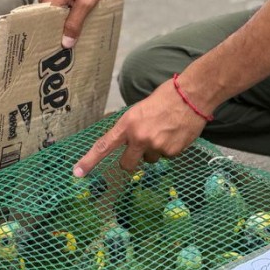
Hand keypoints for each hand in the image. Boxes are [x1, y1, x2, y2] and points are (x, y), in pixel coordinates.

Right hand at [38, 0, 110, 47]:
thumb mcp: (86, 3)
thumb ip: (75, 23)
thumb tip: (65, 44)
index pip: (41, 24)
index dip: (47, 38)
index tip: (53, 53)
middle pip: (46, 21)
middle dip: (55, 34)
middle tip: (64, 52)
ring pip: (54, 16)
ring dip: (62, 27)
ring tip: (70, 43)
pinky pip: (58, 11)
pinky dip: (65, 18)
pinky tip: (74, 27)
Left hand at [73, 76, 208, 175]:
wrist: (192, 96)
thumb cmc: (165, 98)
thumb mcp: (139, 110)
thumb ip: (130, 128)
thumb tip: (127, 142)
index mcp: (127, 124)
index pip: (103, 146)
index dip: (89, 161)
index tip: (77, 173)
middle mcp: (139, 137)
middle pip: (126, 164)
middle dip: (131, 161)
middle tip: (140, 149)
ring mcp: (156, 146)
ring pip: (149, 160)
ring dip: (153, 151)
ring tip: (164, 132)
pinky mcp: (172, 152)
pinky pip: (165, 157)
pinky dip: (169, 149)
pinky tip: (175, 134)